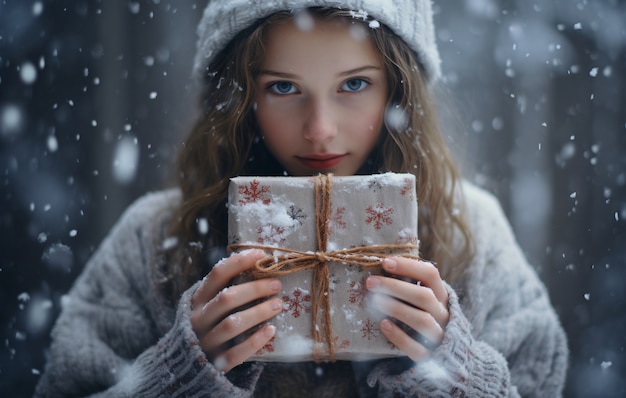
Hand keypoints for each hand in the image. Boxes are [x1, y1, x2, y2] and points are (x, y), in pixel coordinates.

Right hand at [190, 249, 282, 371]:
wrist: (189, 363)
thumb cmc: (210, 324)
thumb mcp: (211, 304)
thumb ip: (228, 288)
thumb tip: (262, 264)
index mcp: (199, 298)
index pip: (218, 273)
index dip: (240, 261)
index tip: (262, 254)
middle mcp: (199, 318)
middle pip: (227, 298)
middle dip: (254, 289)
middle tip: (276, 285)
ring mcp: (206, 340)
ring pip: (232, 324)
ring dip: (258, 313)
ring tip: (278, 305)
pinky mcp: (215, 362)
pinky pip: (236, 353)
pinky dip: (255, 341)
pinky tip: (271, 331)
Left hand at [366, 257, 448, 360]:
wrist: (445, 354)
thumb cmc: (424, 318)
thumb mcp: (424, 301)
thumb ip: (411, 286)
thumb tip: (382, 266)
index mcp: (442, 296)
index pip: (430, 274)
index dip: (408, 266)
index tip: (385, 263)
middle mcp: (444, 315)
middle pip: (424, 297)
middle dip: (396, 287)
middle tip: (371, 282)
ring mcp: (439, 336)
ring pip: (422, 320)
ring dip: (397, 308)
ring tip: (375, 301)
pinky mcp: (430, 356)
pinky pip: (416, 348)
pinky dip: (399, 336)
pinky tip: (384, 325)